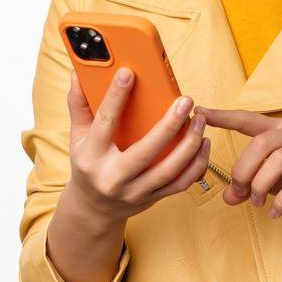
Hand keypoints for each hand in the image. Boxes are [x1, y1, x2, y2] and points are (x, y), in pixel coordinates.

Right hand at [61, 67, 212, 224]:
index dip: (115, 97)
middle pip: (145, 152)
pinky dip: (197, 163)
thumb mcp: (78, 137)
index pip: (104, 123)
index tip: (129, 72)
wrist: (92, 208)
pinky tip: (205, 142)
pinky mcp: (153, 198)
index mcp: (91, 157)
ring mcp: (135, 191)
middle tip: (186, 100)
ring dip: (190, 144)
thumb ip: (79, 106)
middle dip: (169, 125)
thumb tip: (77, 73)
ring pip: (168, 170)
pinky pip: (181, 183)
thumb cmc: (88, 164)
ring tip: (201, 119)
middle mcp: (113, 177)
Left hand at [195, 106, 281, 219]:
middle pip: (260, 144)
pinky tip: (274, 212)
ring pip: (277, 160)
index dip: (224, 117)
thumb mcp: (276, 180)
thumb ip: (251, 185)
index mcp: (281, 130)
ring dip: (260, 185)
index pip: (248, 119)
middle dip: (243, 170)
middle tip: (239, 193)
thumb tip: (227, 198)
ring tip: (257, 203)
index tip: (200, 113)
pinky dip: (281, 201)